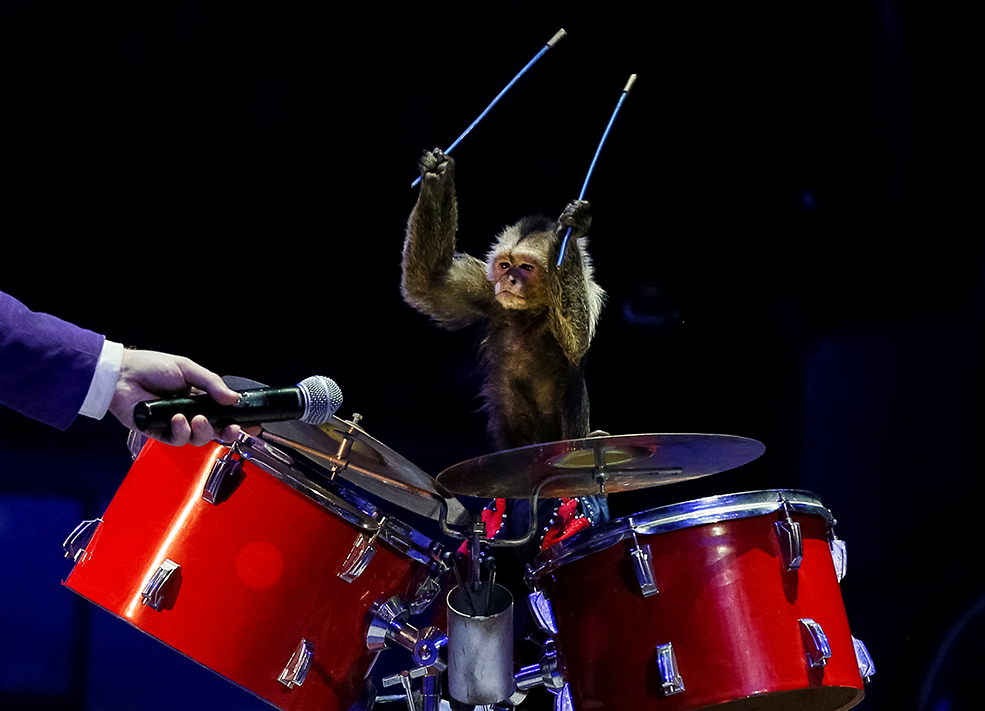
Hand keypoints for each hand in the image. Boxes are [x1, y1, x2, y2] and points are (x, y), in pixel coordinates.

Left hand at [108, 349, 241, 445]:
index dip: (235, 421)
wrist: (122, 374)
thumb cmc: (151, 367)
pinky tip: (177, 419)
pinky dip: (181, 432)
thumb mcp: (188, 369)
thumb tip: (233, 398)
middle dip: (226, 432)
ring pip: (197, 438)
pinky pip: (176, 440)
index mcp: (198, 398)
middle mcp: (188, 413)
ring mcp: (174, 424)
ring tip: (196, 418)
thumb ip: (212, 384)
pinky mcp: (158, 432)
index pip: (222, 414)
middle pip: (214, 431)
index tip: (250, 425)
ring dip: (202, 431)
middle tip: (230, 428)